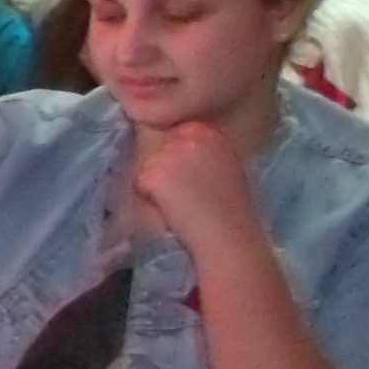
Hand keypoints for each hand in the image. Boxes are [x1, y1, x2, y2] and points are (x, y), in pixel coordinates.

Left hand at [131, 117, 265, 264]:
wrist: (228, 236)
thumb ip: (199, 151)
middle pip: (156, 150)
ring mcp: (171, 152)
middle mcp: (190, 135)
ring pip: (146, 167)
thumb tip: (172, 148)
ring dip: (156, 186)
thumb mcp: (222, 166)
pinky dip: (149, 199)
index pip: (173, 138)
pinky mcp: (155, 172)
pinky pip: (139, 185)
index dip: (178, 165)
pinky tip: (174, 208)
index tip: (196, 183)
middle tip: (190, 195)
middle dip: (164, 172)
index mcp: (208, 131)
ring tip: (184, 202)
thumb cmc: (228, 210)